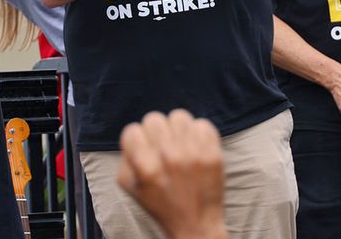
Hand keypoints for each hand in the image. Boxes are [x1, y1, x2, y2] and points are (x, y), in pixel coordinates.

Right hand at [118, 110, 227, 238]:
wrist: (196, 225)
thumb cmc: (160, 204)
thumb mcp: (130, 186)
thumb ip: (126, 156)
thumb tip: (135, 134)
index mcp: (146, 168)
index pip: (133, 130)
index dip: (136, 139)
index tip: (143, 149)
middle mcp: (170, 158)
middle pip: (154, 119)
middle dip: (155, 132)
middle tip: (161, 146)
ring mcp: (194, 155)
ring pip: (178, 116)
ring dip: (176, 129)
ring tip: (178, 144)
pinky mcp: (213, 154)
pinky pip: (202, 124)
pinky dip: (197, 133)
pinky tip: (194, 147)